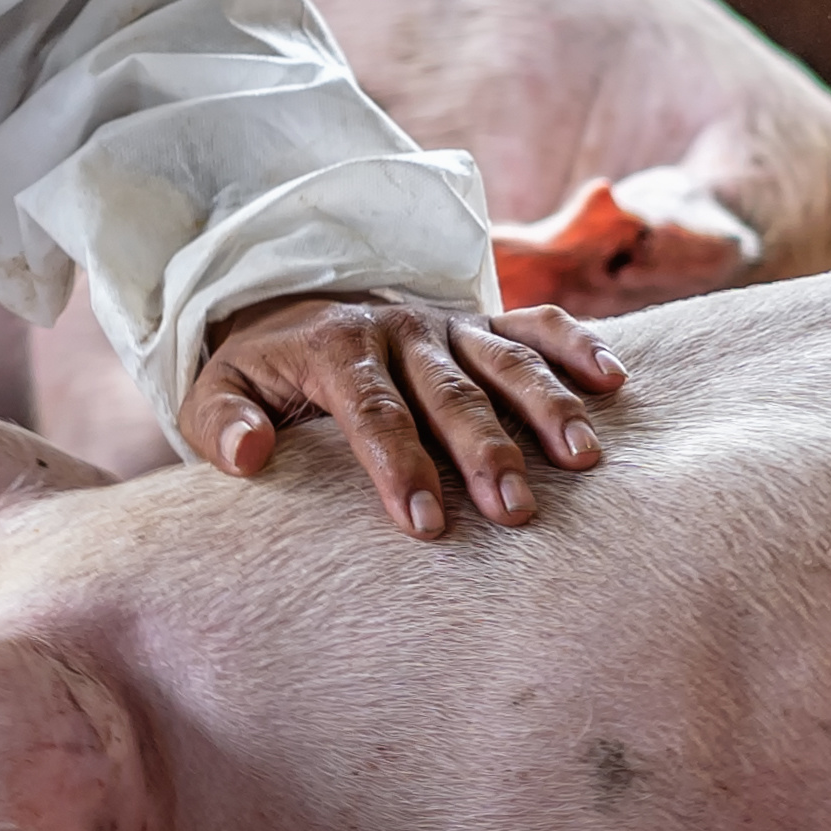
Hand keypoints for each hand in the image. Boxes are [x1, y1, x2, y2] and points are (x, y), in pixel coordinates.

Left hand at [181, 289, 622, 537]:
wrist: (287, 305)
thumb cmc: (259, 372)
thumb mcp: (215, 392)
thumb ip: (221, 424)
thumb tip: (246, 455)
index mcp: (335, 348)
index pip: (373, 413)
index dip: (400, 468)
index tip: (428, 525)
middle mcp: (399, 330)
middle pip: (450, 394)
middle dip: (485, 452)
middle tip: (516, 511)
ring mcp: (447, 323)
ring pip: (505, 361)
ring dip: (547, 407)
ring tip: (582, 459)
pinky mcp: (481, 323)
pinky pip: (537, 324)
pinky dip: (577, 345)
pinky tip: (615, 382)